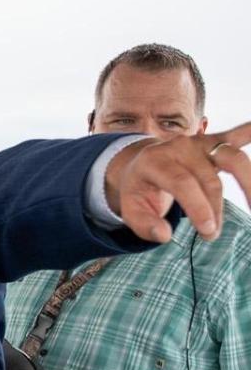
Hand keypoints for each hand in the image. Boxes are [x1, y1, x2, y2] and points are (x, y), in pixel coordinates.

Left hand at [105, 122, 250, 242]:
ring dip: (249, 183)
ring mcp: (199, 141)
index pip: (182, 183)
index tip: (208, 231)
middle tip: (212, 235)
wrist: (140, 161)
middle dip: (215, 209)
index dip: (198, 208)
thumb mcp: (131, 209)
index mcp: (154, 161)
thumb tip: (164, 235)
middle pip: (208, 180)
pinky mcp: (216, 140)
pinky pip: (238, 135)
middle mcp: (179, 147)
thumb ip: (144, 225)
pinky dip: (250, 134)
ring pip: (233, 159)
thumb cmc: (140, 189)